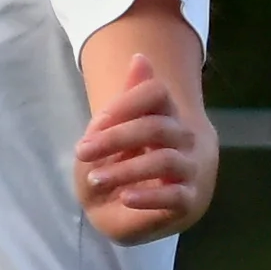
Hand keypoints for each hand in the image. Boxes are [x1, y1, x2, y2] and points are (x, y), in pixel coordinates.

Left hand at [74, 53, 208, 244]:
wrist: (120, 212)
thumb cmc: (114, 167)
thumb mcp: (107, 133)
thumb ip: (123, 99)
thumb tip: (139, 57)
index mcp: (164, 114)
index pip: (156, 93)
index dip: (127, 103)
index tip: (97, 122)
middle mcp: (182, 138)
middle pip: (156, 127)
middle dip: (115, 138)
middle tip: (82, 152)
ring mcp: (188, 168)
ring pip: (164, 160)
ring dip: (125, 170)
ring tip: (95, 179)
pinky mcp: (187, 200)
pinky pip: (174, 196)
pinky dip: (148, 196)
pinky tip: (126, 198)